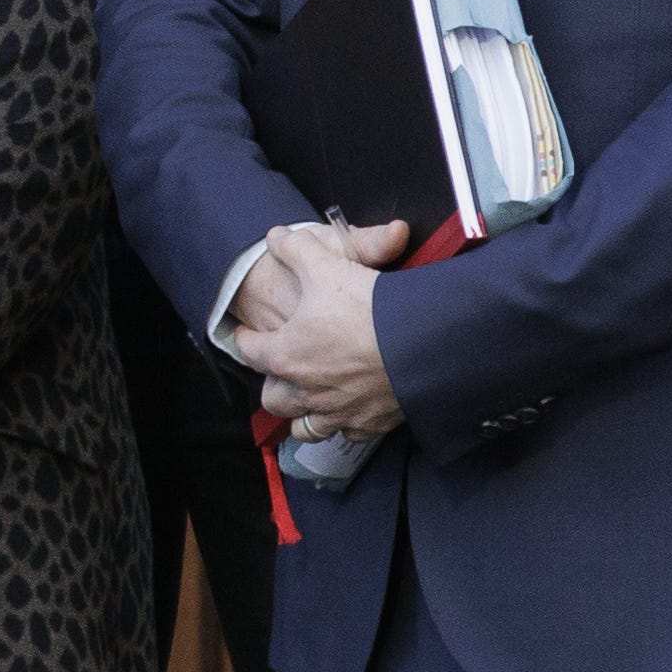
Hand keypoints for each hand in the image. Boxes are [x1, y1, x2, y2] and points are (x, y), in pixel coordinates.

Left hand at [238, 218, 410, 443]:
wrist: (425, 344)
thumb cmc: (368, 308)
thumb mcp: (327, 265)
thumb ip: (297, 249)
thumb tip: (275, 237)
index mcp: (287, 356)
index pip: (250, 350)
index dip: (246, 338)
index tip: (247, 332)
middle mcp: (307, 391)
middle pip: (274, 399)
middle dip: (274, 386)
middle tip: (280, 370)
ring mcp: (338, 412)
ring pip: (306, 427)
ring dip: (304, 414)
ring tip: (309, 399)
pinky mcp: (370, 424)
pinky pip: (348, 434)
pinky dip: (345, 426)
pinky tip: (350, 414)